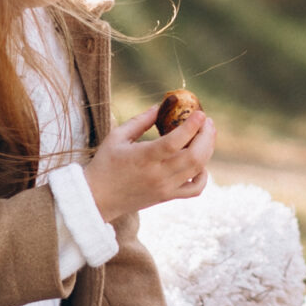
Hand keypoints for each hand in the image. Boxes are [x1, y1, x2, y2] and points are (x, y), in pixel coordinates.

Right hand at [85, 104, 213, 221]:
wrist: (97, 198)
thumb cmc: (105, 164)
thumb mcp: (117, 137)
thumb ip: (140, 121)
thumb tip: (160, 107)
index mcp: (144, 158)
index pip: (174, 142)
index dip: (191, 126)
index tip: (200, 113)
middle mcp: (158, 174)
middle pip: (194, 156)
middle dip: (206, 136)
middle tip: (207, 121)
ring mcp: (165, 188)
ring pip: (197, 169)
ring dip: (207, 150)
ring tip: (207, 135)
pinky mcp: (167, 197)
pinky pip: (195, 189)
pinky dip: (203, 176)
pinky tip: (200, 164)